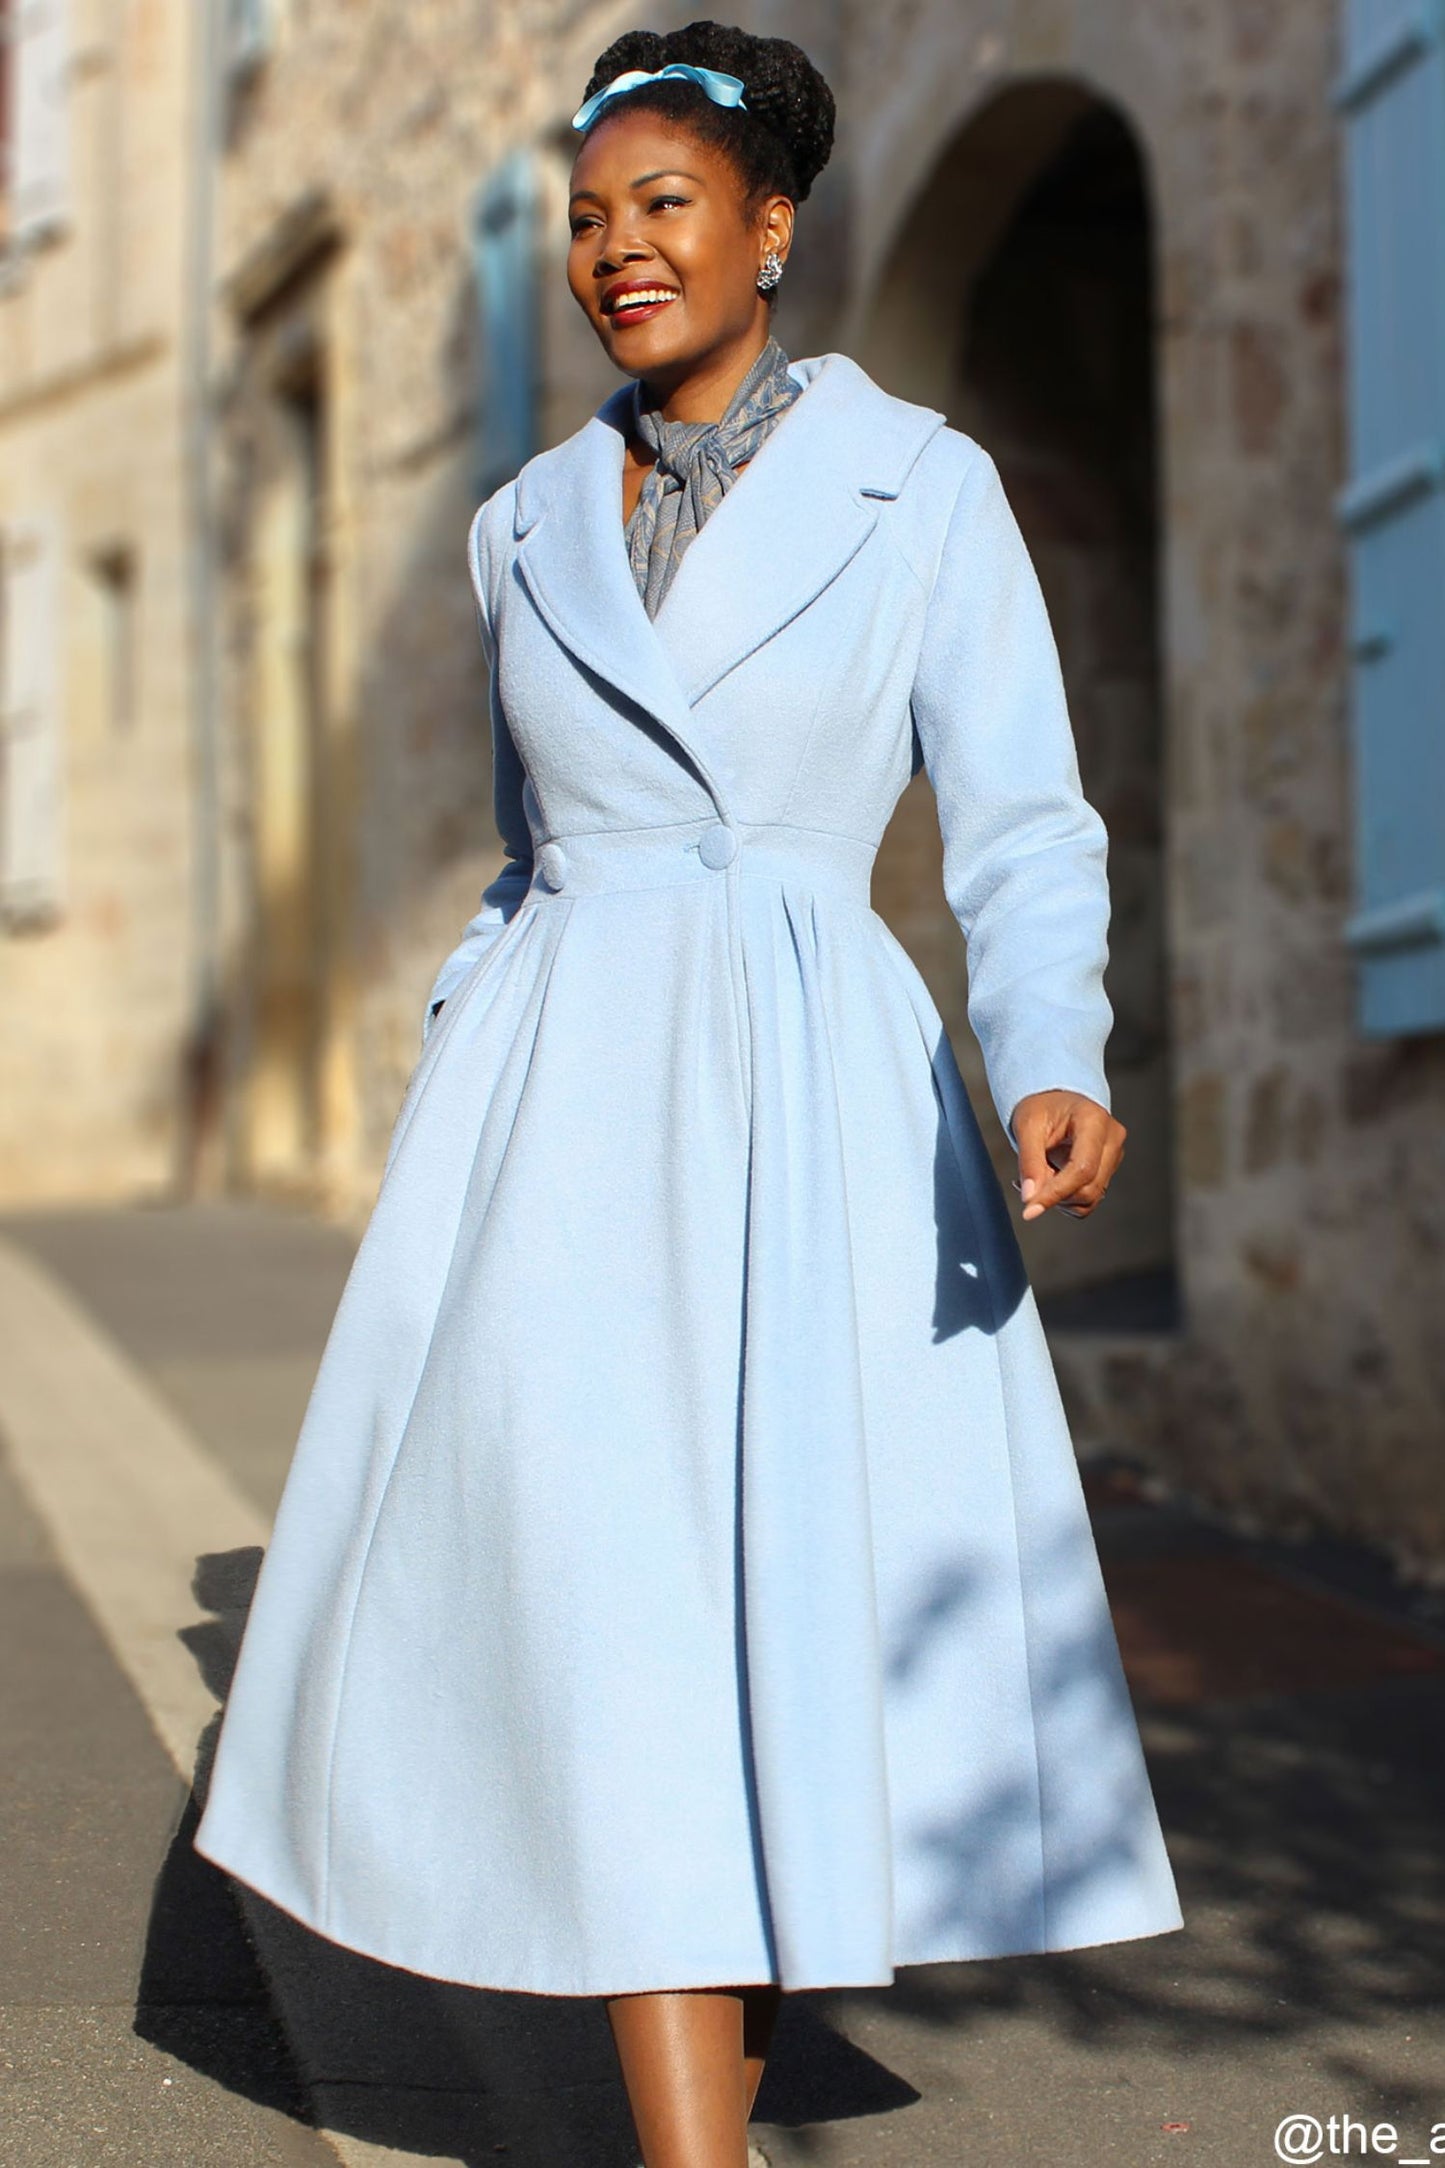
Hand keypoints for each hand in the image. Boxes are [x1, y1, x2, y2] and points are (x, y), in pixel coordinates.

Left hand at [1010, 1090, 1123, 1221]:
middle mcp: (1112, 1138)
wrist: (1055, 1103)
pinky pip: (1090, 1199)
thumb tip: (1030, 1198)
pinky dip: (1066, 1200)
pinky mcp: (1108, 1169)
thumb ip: (1029, 1163)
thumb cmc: (1042, 1108)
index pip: (1082, 1169)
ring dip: (1060, 1199)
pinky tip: (1050, 1183)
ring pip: (1090, 1198)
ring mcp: (1114, 1155)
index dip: (1055, 1193)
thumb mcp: (1027, 1127)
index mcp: (1094, 1121)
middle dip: (1055, 1195)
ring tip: (1038, 1178)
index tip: (1029, 1210)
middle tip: (1028, 1182)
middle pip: (1089, 1187)